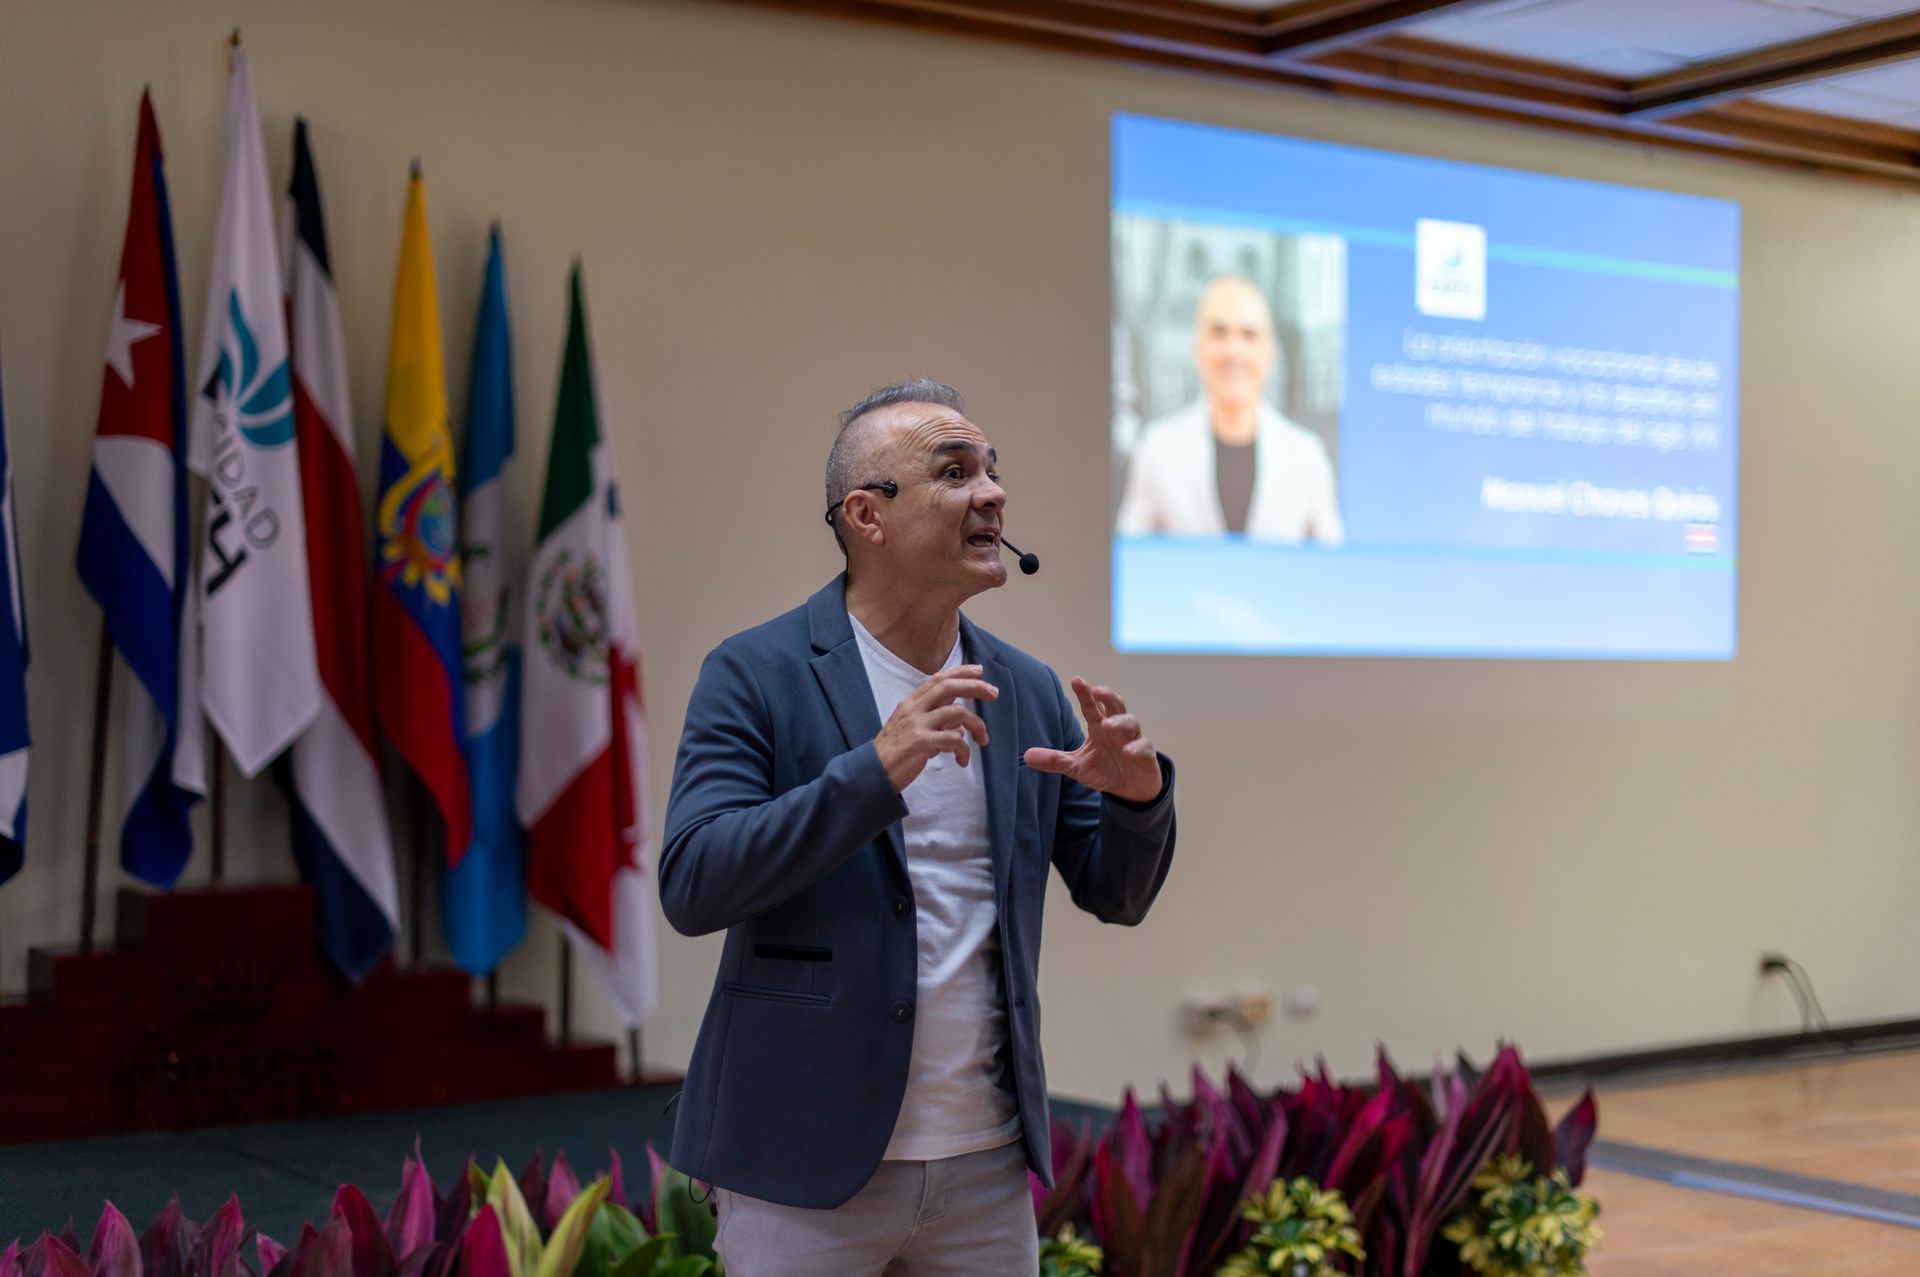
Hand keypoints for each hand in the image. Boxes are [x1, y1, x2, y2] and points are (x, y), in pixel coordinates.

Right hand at [873, 666, 998, 792]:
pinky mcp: (921, 742)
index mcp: (910, 703)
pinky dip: (964, 750)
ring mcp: (917, 725)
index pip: (937, 679)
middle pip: (949, 687)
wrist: (873, 772)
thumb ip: (936, 722)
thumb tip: (960, 725)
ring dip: (977, 726)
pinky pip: (954, 740)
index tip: (979, 671)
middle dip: (975, 686)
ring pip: (957, 713)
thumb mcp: (912, 730)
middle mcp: (913, 709)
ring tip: (983, 740)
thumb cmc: (894, 752)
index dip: (960, 672)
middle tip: (994, 693)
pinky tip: (961, 760)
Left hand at [1024, 677, 1161, 803]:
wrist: (1130, 790)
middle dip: (1108, 695)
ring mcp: (1133, 740)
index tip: (1076, 679)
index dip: (1085, 693)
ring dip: (1120, 721)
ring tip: (1108, 725)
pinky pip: (1145, 747)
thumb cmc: (1104, 770)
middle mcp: (1117, 728)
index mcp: (1099, 727)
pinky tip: (1128, 751)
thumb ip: (1055, 760)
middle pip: (1116, 705)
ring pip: (1131, 722)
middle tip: (1097, 691)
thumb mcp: (1077, 767)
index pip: (1092, 706)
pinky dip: (1137, 747)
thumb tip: (1026, 756)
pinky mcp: (1145, 756)